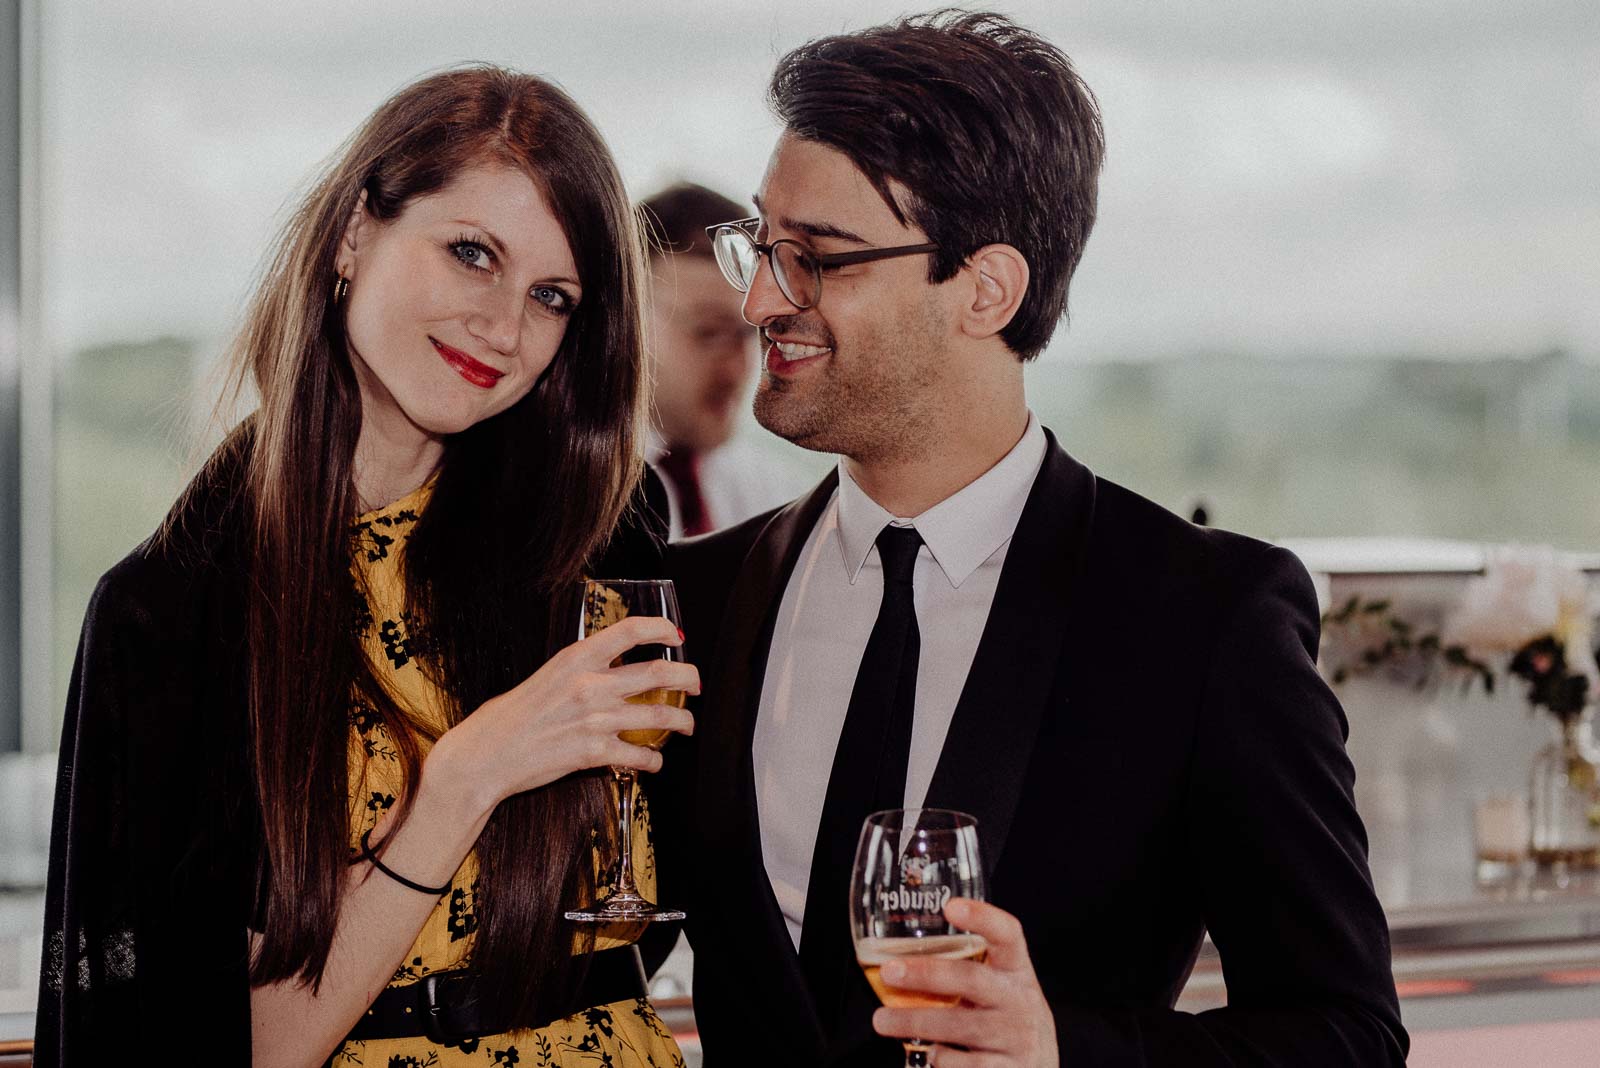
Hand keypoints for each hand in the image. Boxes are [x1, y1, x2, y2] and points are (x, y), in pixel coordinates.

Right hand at [431, 615, 697, 813]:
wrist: (486, 755)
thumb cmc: (510, 717)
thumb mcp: (546, 676)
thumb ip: (581, 671)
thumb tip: (611, 669)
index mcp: (576, 658)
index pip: (630, 631)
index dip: (661, 629)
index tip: (676, 635)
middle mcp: (590, 684)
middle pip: (659, 672)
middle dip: (689, 677)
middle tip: (696, 684)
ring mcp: (595, 719)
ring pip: (661, 715)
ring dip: (683, 720)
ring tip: (687, 724)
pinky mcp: (594, 753)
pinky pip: (640, 755)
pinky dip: (654, 760)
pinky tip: (654, 761)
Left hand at [872, 898, 1057, 1067]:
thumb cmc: (1007, 1017)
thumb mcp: (1001, 987)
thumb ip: (968, 970)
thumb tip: (902, 957)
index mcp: (1016, 970)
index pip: (1008, 935)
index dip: (983, 918)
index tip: (951, 907)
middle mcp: (1019, 1000)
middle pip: (971, 979)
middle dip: (926, 974)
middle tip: (891, 971)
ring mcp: (1014, 1037)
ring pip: (958, 1025)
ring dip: (913, 1021)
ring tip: (881, 1020)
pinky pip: (962, 1064)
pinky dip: (938, 1057)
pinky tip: (926, 1051)